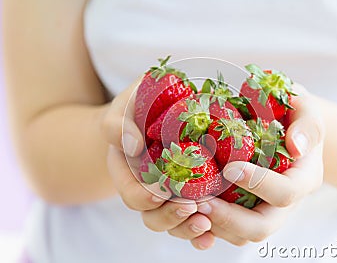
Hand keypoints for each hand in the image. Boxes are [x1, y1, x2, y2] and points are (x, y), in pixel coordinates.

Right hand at [102, 78, 212, 240]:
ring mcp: (168, 194)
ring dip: (187, 228)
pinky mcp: (190, 194)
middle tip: (190, 207)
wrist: (156, 111)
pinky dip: (200, 233)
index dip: (142, 196)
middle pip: (151, 215)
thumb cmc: (138, 106)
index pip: (129, 191)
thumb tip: (133, 146)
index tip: (159, 192)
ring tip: (205, 224)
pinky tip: (211, 236)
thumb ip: (118, 124)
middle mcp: (146, 187)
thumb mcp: (124, 107)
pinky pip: (193, 219)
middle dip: (169, 215)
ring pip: (172, 223)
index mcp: (126, 170)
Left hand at [181, 84, 324, 248]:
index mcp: (303, 179)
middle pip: (261, 227)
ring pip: (240, 235)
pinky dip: (207, 226)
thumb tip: (296, 147)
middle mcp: (284, 203)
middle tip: (201, 202)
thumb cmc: (293, 115)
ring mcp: (263, 210)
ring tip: (188, 206)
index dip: (259, 184)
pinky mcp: (244, 212)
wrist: (284, 126)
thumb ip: (307, 125)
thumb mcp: (306, 110)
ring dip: (213, 225)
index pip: (286, 193)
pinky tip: (188, 210)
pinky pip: (227, 231)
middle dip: (229, 218)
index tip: (230, 168)